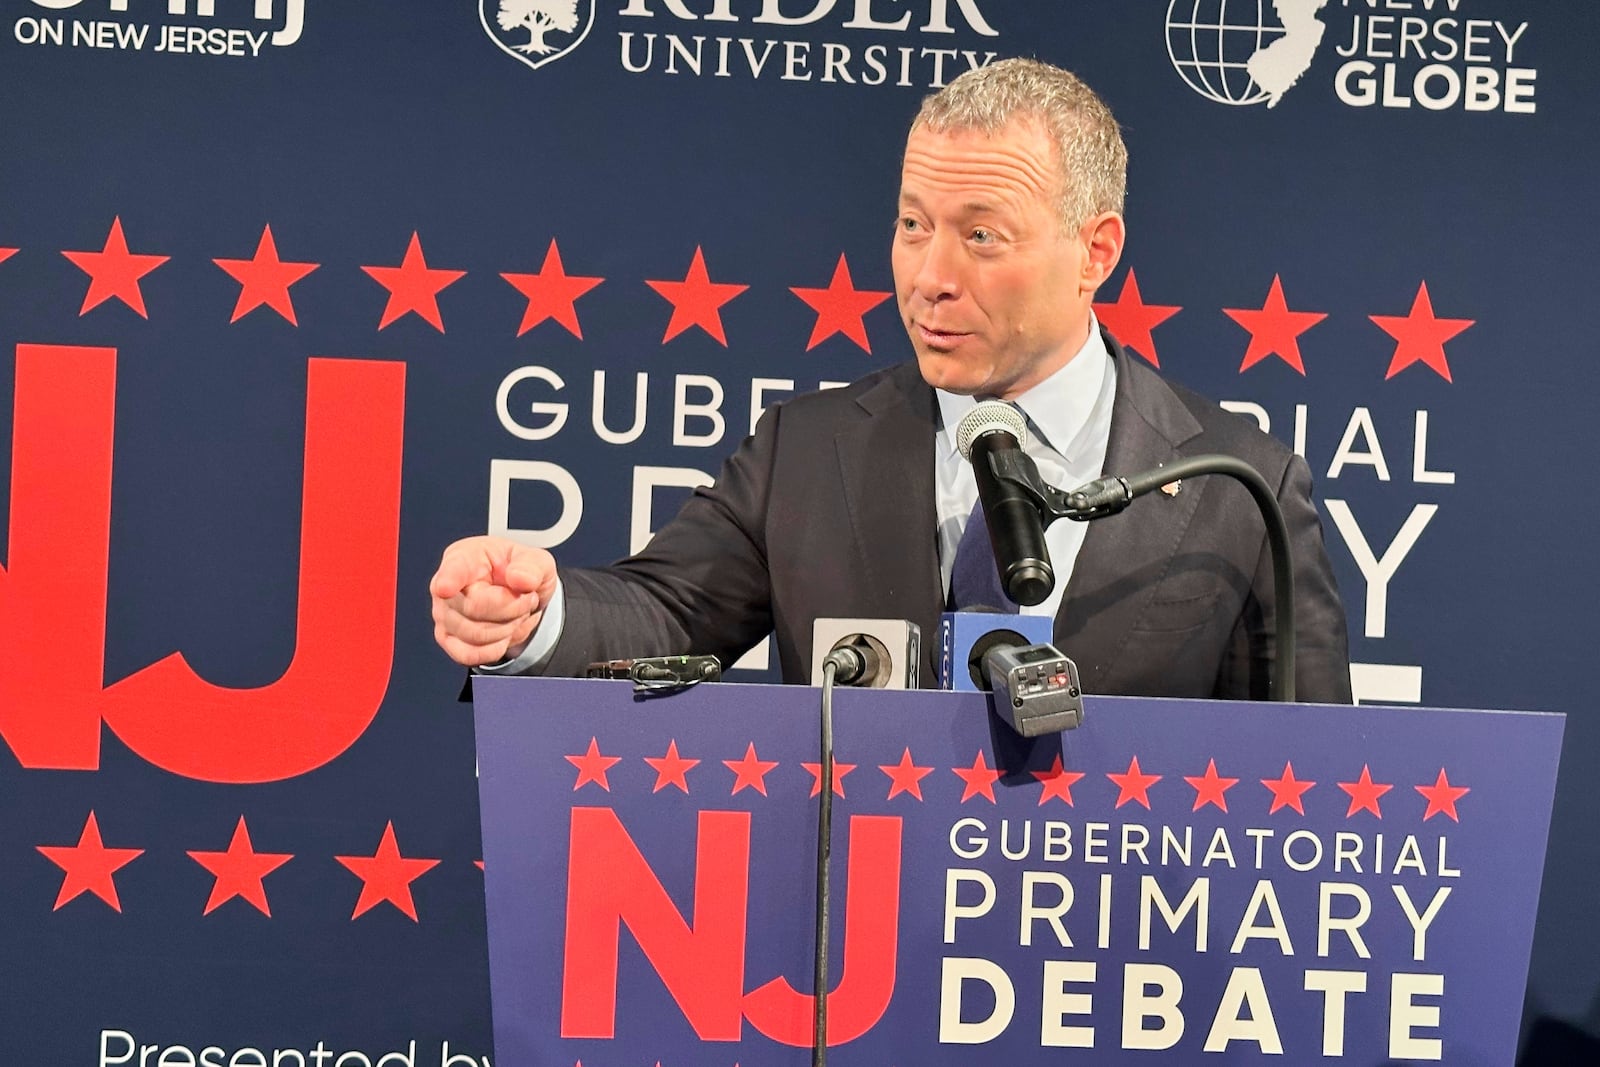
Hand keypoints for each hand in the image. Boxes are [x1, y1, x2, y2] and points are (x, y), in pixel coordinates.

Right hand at [429, 536, 557, 666]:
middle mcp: (446, 586)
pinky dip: (496, 648)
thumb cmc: (519, 572)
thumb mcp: (537, 561)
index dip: (448, 580)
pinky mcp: (448, 640)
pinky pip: (470, 655)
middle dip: (513, 608)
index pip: (454, 570)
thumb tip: (520, 579)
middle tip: (526, 598)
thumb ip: (532, 566)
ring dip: (508, 627)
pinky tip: (505, 632)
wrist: (520, 595)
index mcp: (465, 557)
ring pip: (476, 635)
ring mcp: (443, 615)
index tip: (445, 588)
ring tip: (517, 612)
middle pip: (475, 609)